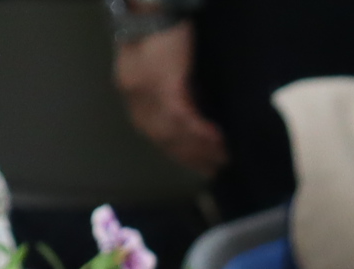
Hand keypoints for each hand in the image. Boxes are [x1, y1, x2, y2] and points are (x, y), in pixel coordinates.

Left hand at [113, 25, 227, 179]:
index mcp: (130, 88)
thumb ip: (170, 88)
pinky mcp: (161, 82)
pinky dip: (200, 131)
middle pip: (161, 136)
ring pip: (171, 131)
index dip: (177, 151)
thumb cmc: (163, 30)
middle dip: (190, 155)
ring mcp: (145, 89)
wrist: (157, 7)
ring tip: (222, 156)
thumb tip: (193, 115)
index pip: (153, 130)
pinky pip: (181, 116)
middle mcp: (132, 92)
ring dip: (199, 147)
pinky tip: (218, 138)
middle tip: (215, 167)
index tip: (199, 164)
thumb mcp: (162, 63)